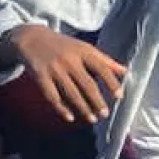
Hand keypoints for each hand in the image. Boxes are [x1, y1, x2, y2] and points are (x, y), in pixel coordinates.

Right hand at [7, 25, 125, 123]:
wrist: (32, 38)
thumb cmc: (64, 46)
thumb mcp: (84, 48)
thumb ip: (104, 60)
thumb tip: (126, 71)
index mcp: (83, 52)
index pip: (101, 67)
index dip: (111, 82)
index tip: (119, 96)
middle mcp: (70, 60)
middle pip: (86, 83)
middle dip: (97, 100)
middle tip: (105, 114)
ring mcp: (54, 69)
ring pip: (71, 93)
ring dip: (83, 108)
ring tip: (92, 119)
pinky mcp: (41, 77)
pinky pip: (52, 96)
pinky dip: (61, 108)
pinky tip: (70, 117)